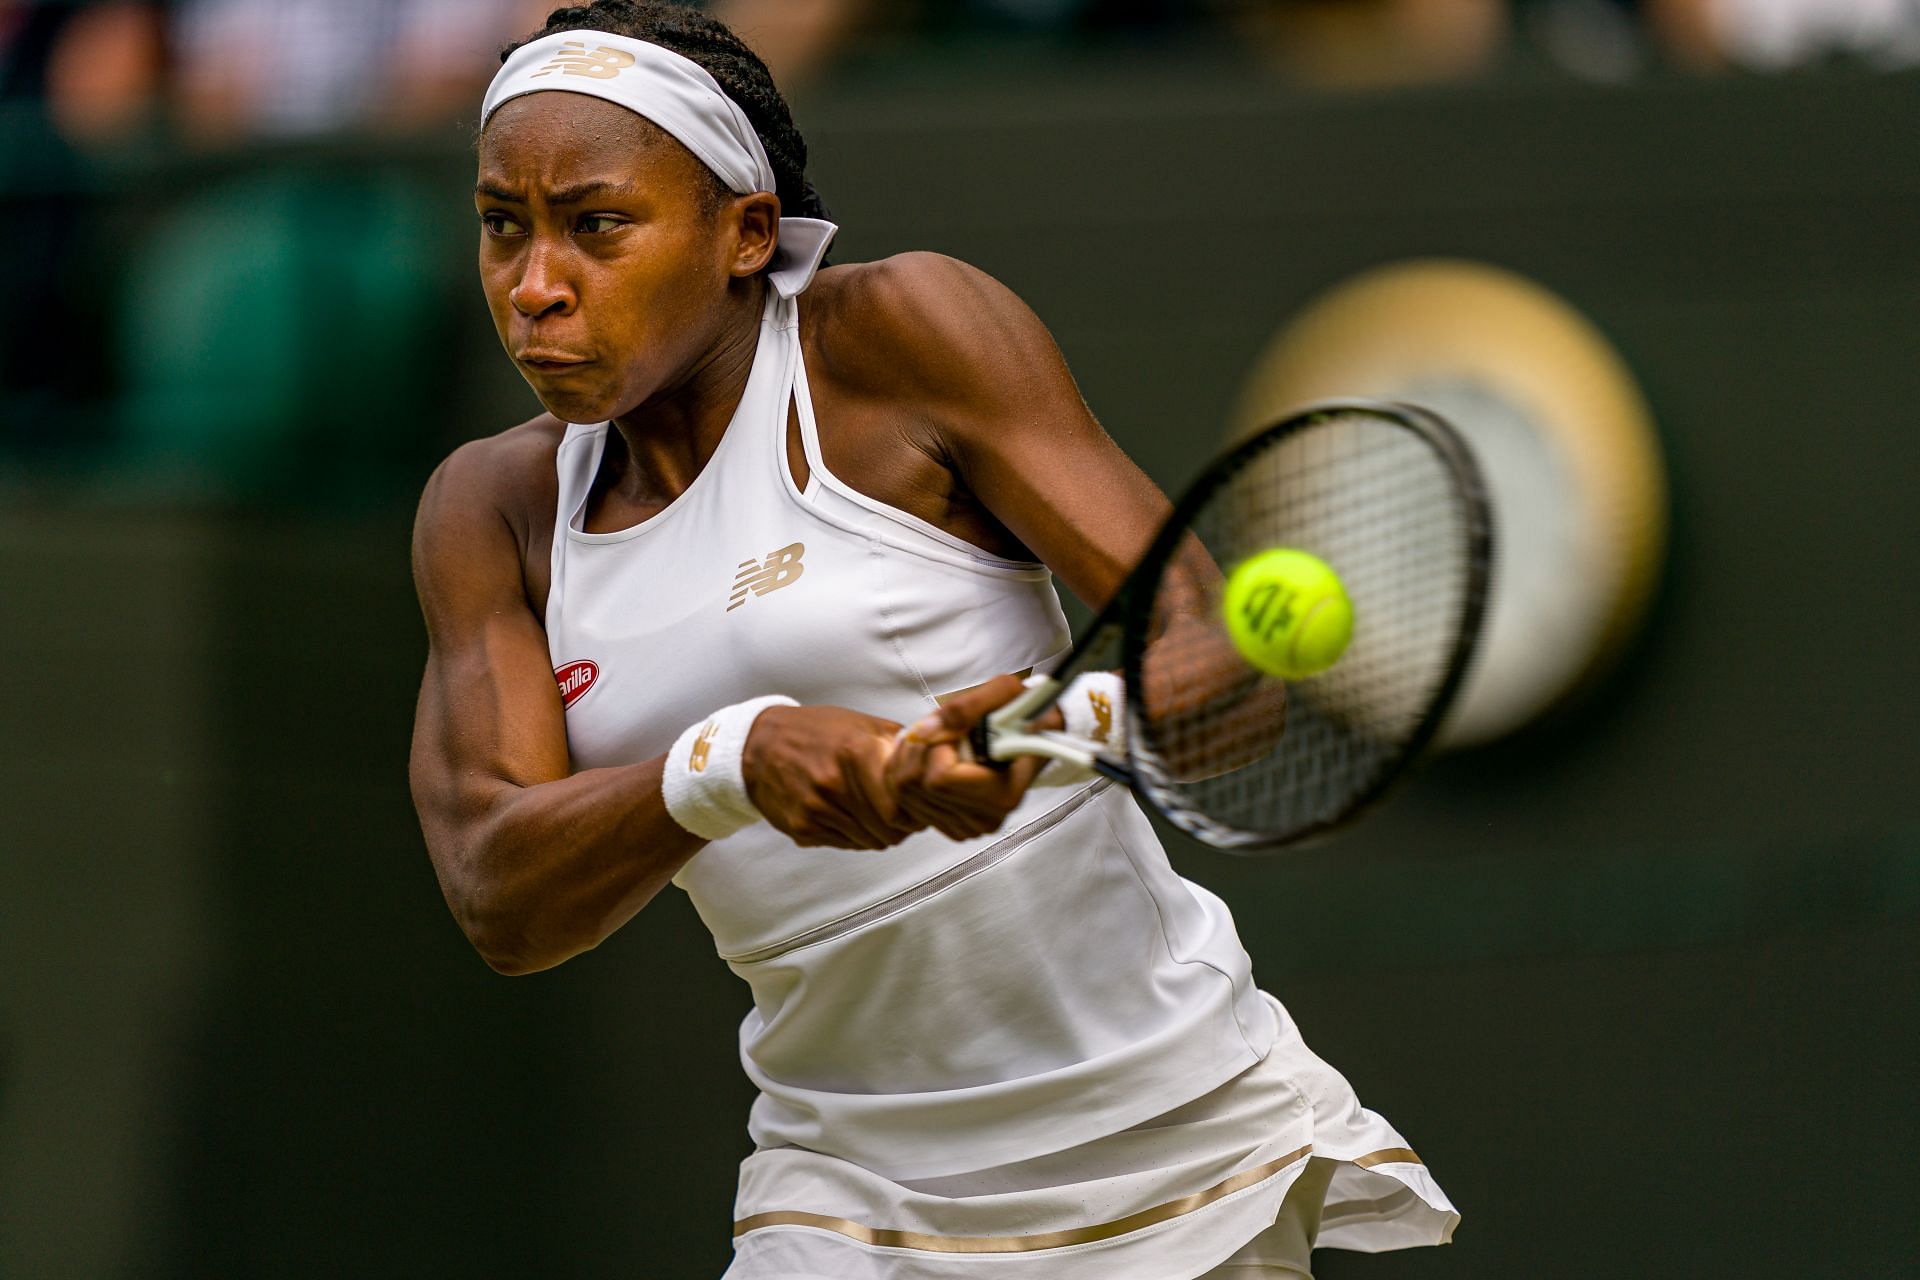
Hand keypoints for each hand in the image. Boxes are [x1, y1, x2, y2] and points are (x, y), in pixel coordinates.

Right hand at [743, 705, 926, 849]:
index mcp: (855, 753)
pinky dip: (856, 836)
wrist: (759, 745)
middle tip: (905, 817)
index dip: (916, 812)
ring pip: (869, 841)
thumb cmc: (815, 732)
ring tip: (878, 816)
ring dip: (880, 833)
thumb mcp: (860, 724)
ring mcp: (815, 809)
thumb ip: (896, 744)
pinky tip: (853, 817)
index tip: (919, 809)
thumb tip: (932, 760)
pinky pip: (845, 844)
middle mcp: (834, 784)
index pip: (901, 807)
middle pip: (888, 829)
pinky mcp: (802, 828)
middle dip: (903, 826)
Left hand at [885, 674, 1049, 841]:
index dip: (937, 746)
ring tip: (939, 742)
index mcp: (1003, 794)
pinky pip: (908, 804)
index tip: (954, 730)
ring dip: (911, 759)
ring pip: (905, 794)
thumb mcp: (1007, 694)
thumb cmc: (1028, 716)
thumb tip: (923, 731)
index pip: (940, 778)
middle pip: (916, 785)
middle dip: (919, 749)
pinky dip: (911, 775)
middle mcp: (985, 818)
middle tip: (942, 730)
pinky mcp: (954, 827)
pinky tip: (933, 760)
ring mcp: (969, 826)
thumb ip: (964, 708)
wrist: (1040, 736)